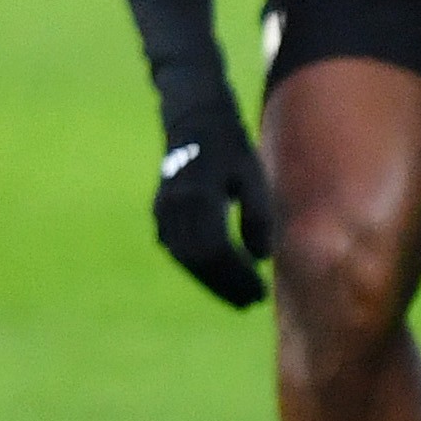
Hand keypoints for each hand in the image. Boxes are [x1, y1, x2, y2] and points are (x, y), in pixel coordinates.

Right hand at [151, 106, 278, 307]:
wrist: (193, 119)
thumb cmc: (230, 146)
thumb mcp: (252, 175)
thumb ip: (257, 215)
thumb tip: (260, 258)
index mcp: (199, 195)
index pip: (216, 250)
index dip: (237, 276)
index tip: (259, 292)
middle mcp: (175, 205)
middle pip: (198, 260)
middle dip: (225, 285)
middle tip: (250, 302)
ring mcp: (163, 210)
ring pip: (185, 258)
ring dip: (210, 281)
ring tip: (237, 296)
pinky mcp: (160, 212)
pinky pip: (176, 248)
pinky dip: (197, 267)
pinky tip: (218, 276)